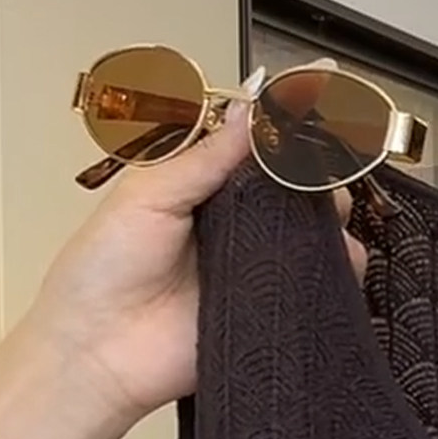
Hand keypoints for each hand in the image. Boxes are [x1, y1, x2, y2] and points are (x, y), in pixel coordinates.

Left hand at [26, 94, 366, 435]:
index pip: (254, 140)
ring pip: (313, 231)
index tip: (325, 86)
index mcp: (200, 181)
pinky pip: (317, 286)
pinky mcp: (269, 308)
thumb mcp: (148, 193)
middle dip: (319, 166)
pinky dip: (338, 271)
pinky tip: (340, 258)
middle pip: (294, 184)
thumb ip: (206, 155)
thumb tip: (253, 109)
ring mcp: (254, 265)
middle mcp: (233, 221)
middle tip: (326, 160)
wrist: (97, 352)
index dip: (288, 117)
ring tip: (331, 207)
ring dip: (331, 215)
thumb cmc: (102, 271)